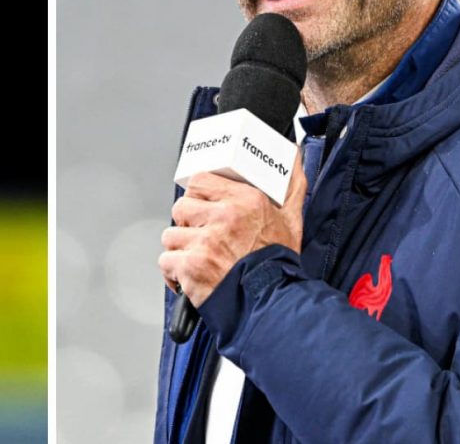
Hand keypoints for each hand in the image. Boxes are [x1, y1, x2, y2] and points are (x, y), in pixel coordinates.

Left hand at [158, 150, 305, 306]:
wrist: (273, 303)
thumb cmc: (279, 263)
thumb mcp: (291, 217)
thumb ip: (292, 183)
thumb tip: (292, 155)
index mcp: (245, 200)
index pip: (199, 181)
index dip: (197, 196)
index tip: (201, 208)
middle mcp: (224, 217)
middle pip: (181, 207)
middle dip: (187, 224)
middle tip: (202, 237)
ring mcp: (205, 242)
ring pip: (171, 235)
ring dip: (180, 249)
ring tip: (199, 259)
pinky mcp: (191, 266)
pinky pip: (166, 261)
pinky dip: (174, 273)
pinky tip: (190, 277)